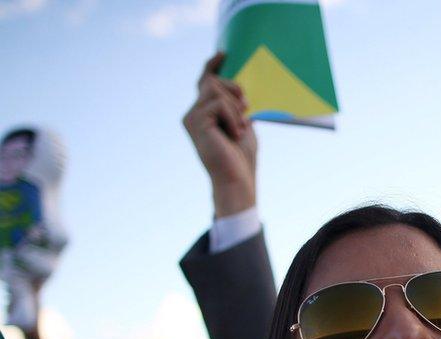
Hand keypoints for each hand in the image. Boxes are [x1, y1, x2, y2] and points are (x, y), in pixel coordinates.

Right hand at [182, 52, 257, 217]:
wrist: (236, 178)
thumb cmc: (241, 156)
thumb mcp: (241, 124)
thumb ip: (235, 106)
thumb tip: (237, 89)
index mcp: (203, 113)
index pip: (205, 82)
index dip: (212, 66)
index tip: (223, 54)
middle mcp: (192, 113)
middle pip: (213, 81)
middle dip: (235, 90)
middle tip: (246, 111)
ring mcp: (191, 117)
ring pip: (215, 90)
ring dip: (235, 107)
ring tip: (239, 128)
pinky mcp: (195, 122)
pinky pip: (218, 103)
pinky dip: (232, 116)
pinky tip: (234, 133)